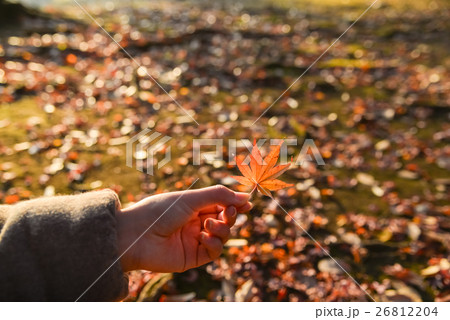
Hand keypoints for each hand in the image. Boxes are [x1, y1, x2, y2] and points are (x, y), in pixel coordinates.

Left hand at [116, 185, 251, 272]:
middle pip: (224, 219)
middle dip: (230, 215)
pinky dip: (214, 244)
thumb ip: (218, 196)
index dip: (233, 204)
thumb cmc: (159, 212)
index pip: (220, 204)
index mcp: (193, 206)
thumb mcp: (190, 198)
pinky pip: (214, 251)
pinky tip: (204, 237)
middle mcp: (195, 222)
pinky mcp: (193, 257)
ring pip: (222, 236)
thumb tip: (245, 196)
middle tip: (228, 212)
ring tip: (209, 225)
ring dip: (222, 229)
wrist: (136, 236)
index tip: (247, 203)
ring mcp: (194, 240)